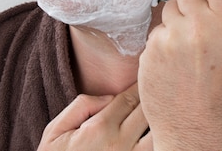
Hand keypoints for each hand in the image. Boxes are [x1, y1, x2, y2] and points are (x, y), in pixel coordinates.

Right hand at [37, 83, 152, 149]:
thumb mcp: (55, 132)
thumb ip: (81, 106)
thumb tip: (109, 97)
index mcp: (100, 129)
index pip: (130, 99)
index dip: (141, 85)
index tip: (148, 76)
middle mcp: (120, 144)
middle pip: (149, 112)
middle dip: (154, 98)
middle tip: (163, 88)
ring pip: (160, 133)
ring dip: (162, 121)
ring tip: (165, 111)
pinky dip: (161, 141)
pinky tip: (160, 134)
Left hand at [138, 0, 221, 150]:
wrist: (196, 129)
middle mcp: (202, 27)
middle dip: (194, 3)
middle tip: (200, 29)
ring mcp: (174, 38)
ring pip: (170, 7)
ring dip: (177, 22)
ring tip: (188, 50)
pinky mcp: (151, 50)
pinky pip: (156, 29)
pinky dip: (163, 41)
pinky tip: (173, 62)